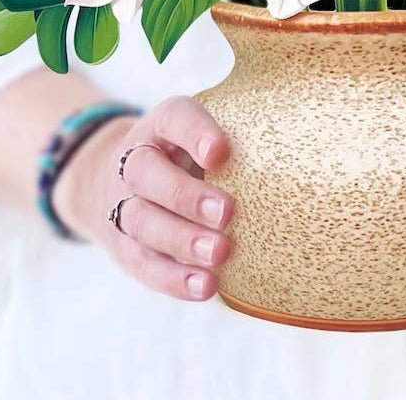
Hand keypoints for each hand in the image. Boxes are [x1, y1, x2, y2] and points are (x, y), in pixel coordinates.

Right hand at [53, 96, 232, 301]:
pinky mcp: (124, 247)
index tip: (221, 152)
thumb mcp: (200, 134)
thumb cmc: (184, 155)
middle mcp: (134, 161)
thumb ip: (233, 138)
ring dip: (182, 240)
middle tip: (227, 212)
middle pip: (147, 174)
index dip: (195, 133)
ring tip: (220, 254)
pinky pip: (144, 264)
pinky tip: (206, 285)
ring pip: (143, 222)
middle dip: (187, 196)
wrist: (120, 182)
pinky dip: (174, 278)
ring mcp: (122, 205)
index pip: (173, 118)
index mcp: (160, 126)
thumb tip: (285, 156)